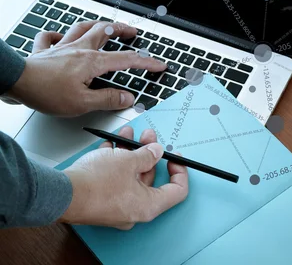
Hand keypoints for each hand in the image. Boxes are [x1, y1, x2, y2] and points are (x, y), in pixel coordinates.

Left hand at [6, 21, 165, 115]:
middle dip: (123, 30)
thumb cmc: (45, 92)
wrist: (15, 81)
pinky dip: (57, 34)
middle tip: (133, 32)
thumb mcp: (82, 103)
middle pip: (106, 31)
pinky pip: (51, 36)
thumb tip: (127, 98)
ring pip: (83, 27)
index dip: (147, 62)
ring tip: (106, 26)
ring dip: (97, 25)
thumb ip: (107, 99)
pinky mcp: (44, 50)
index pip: (127, 60)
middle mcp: (79, 49)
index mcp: (92, 62)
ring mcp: (62, 47)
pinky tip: (60, 35)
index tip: (159, 64)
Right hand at [60, 126, 188, 228]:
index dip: (180, 171)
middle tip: (148, 136)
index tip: (174, 157)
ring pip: (130, 176)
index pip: (177, 191)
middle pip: (150, 178)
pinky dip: (115, 161)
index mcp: (149, 206)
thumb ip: (147, 154)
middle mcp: (135, 210)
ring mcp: (117, 207)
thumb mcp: (128, 161)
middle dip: (148, 153)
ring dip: (130, 152)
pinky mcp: (102, 201)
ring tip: (128, 133)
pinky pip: (114, 179)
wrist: (61, 194)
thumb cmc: (94, 185)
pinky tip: (111, 145)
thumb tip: (156, 151)